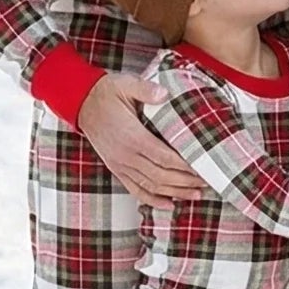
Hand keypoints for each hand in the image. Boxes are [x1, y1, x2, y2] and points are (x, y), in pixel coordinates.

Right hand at [76, 73, 202, 205]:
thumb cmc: (107, 93)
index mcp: (131, 136)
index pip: (164, 157)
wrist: (81, 103)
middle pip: (161, 176)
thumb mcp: (126, 84)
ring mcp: (119, 164)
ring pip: (150, 186)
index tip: (203, 169)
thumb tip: (164, 94)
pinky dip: (152, 199)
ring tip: (196, 195)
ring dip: (174, 193)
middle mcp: (125, 155)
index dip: (185, 167)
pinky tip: (168, 204)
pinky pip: (135, 189)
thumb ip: (145, 89)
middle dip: (185, 183)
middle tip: (207, 184)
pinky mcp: (116, 168)